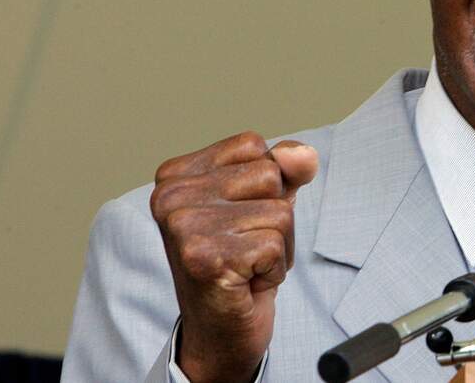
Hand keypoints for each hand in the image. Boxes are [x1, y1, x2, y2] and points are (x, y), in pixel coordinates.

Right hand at [150, 132, 318, 382]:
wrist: (221, 329)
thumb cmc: (240, 260)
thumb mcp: (265, 201)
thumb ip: (285, 168)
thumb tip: (303, 155)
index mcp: (176, 174)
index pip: (252, 146)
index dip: (266, 185)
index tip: (239, 218)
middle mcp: (171, 197)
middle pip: (269, 176)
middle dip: (274, 217)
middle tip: (245, 246)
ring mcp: (184, 228)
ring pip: (280, 212)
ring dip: (277, 245)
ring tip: (246, 264)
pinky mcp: (206, 259)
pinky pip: (276, 245)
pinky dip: (274, 269)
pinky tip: (246, 282)